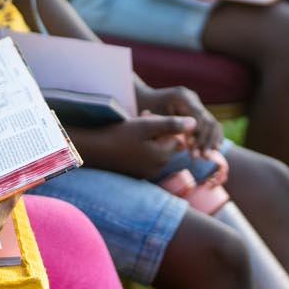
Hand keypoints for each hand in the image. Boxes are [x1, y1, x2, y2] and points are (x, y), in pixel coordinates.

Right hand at [71, 113, 197, 179]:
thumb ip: (172, 124)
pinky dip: (140, 148)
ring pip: (156, 151)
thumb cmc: (118, 134)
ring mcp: (145, 173)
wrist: (92, 150)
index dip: (162, 123)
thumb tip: (195, 123)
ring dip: (149, 139)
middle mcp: (156, 168)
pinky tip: (127, 142)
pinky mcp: (135, 174)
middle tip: (139, 119)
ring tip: (132, 129)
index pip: (174, 137)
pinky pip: (145, 158)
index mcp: (161, 156)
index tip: (146, 115)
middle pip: (165, 145)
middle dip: (157, 132)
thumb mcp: (146, 125)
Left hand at [137, 84, 221, 154]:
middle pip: (208, 120)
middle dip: (205, 140)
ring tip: (205, 157)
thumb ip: (168, 128)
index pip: (198, 116)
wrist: (142, 100)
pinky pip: (211, 124)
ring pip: (212, 123)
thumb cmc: (143, 111)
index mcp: (181, 96)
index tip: (191, 150)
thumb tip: (184, 144)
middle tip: (201, 157)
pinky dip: (213, 136)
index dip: (198, 135)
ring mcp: (195, 104)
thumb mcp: (152, 119)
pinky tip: (213, 149)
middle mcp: (191, 98)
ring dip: (211, 140)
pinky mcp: (196, 111)